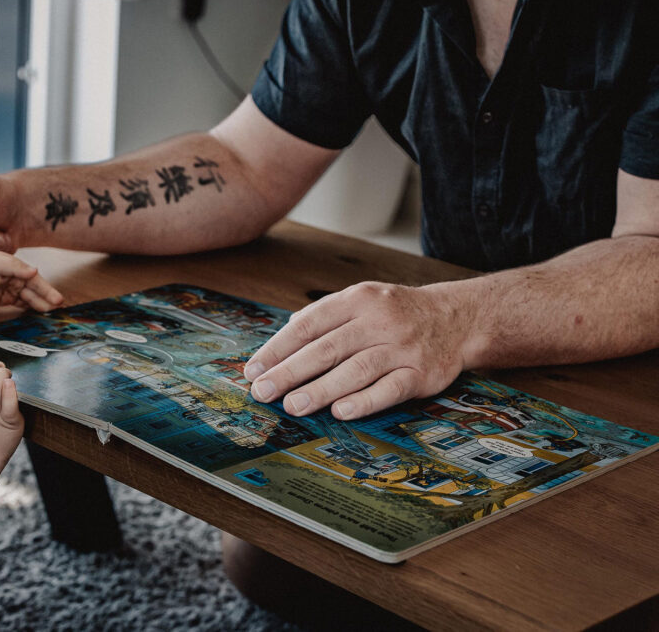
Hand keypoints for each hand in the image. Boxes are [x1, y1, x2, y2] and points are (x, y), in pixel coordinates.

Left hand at [0, 251, 62, 310]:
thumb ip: (18, 268)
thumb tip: (35, 271)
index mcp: (17, 267)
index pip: (36, 280)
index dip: (47, 290)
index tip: (57, 299)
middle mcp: (16, 277)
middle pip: (35, 290)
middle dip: (47, 298)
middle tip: (58, 308)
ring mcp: (11, 289)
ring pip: (30, 298)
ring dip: (40, 305)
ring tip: (50, 313)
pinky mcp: (5, 299)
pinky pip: (21, 304)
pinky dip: (29, 308)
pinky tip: (38, 314)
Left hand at [244, 282, 474, 419]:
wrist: (457, 318)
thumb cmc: (396, 313)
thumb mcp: (361, 300)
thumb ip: (323, 315)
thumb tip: (283, 336)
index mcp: (357, 300)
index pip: (308, 325)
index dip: (278, 348)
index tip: (254, 369)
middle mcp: (379, 320)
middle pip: (327, 348)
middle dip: (290, 372)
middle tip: (263, 391)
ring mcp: (402, 347)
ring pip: (355, 370)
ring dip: (321, 390)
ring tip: (292, 406)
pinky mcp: (422, 373)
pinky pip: (390, 389)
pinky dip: (364, 401)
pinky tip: (340, 412)